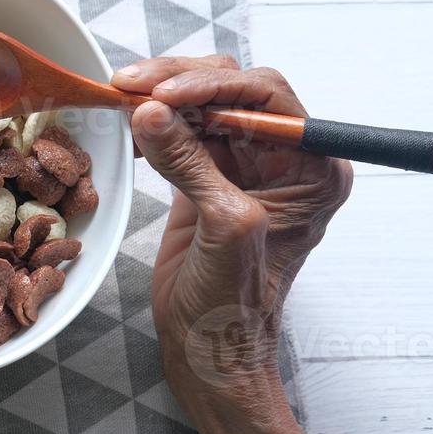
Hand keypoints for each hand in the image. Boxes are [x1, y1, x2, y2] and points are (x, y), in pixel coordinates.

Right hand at [111, 56, 352, 413]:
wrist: (208, 350)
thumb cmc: (233, 305)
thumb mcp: (223, 227)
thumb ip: (190, 164)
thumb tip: (148, 111)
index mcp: (313, 167)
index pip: (267, 96)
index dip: (212, 85)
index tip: (161, 93)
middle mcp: (285, 159)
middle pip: (233, 90)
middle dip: (180, 82)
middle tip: (128, 87)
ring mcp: (244, 167)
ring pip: (203, 104)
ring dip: (160, 97)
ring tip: (119, 99)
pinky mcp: (207, 177)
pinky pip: (181, 132)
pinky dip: (152, 124)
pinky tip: (127, 129)